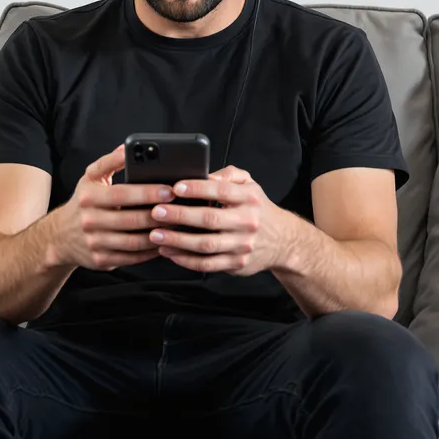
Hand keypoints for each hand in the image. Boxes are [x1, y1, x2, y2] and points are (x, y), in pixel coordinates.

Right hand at [50, 144, 173, 272]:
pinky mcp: (101, 260)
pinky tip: (162, 242)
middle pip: (131, 219)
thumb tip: (127, 148)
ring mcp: (95, 243)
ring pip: (133, 241)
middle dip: (158, 214)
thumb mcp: (90, 178)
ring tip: (175, 225)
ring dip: (157, 235)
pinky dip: (150, 252)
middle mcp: (90, 220)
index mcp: (89, 197)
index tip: (169, 190)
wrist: (60, 236)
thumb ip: (110, 162)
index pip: (122, 194)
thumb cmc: (83, 202)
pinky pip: (131, 257)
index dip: (147, 192)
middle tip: (178, 208)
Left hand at [147, 164, 289, 275]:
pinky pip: (208, 264)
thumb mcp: (250, 184)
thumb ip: (229, 175)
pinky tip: (170, 253)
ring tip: (156, 235)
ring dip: (178, 240)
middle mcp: (247, 222)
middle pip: (210, 219)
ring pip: (206, 244)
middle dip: (180, 215)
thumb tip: (205, 174)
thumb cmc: (257, 208)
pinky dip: (186, 260)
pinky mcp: (237, 264)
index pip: (221, 190)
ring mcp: (242, 245)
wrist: (282, 241)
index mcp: (249, 198)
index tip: (175, 187)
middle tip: (157, 212)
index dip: (197, 188)